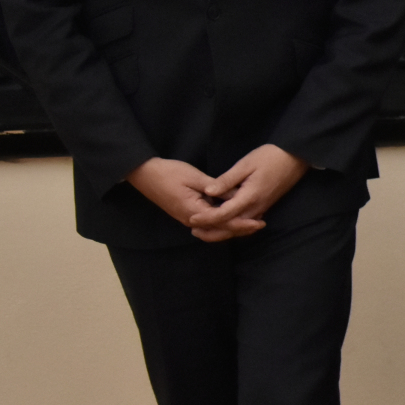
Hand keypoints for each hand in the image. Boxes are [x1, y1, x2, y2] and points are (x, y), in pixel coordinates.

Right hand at [126, 156, 264, 242]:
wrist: (145, 174)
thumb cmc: (169, 173)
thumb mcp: (195, 177)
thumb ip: (217, 188)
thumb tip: (237, 196)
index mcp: (194, 212)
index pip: (224, 223)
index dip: (243, 224)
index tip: (259, 222)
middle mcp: (191, 220)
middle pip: (220, 231)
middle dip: (240, 229)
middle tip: (260, 224)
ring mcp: (188, 219)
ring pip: (214, 230)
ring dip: (231, 228)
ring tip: (250, 223)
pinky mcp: (187, 214)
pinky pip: (208, 224)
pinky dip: (221, 224)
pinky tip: (232, 217)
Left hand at [187, 144, 309, 237]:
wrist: (296, 158)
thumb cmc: (270, 157)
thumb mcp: (246, 164)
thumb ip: (227, 180)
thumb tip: (208, 192)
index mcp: (249, 197)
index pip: (224, 214)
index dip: (206, 218)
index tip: (191, 219)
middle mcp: (256, 208)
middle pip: (232, 227)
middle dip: (212, 231)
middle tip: (194, 230)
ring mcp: (262, 209)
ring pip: (240, 228)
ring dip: (222, 231)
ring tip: (205, 229)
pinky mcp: (264, 206)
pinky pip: (246, 223)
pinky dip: (234, 226)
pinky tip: (224, 222)